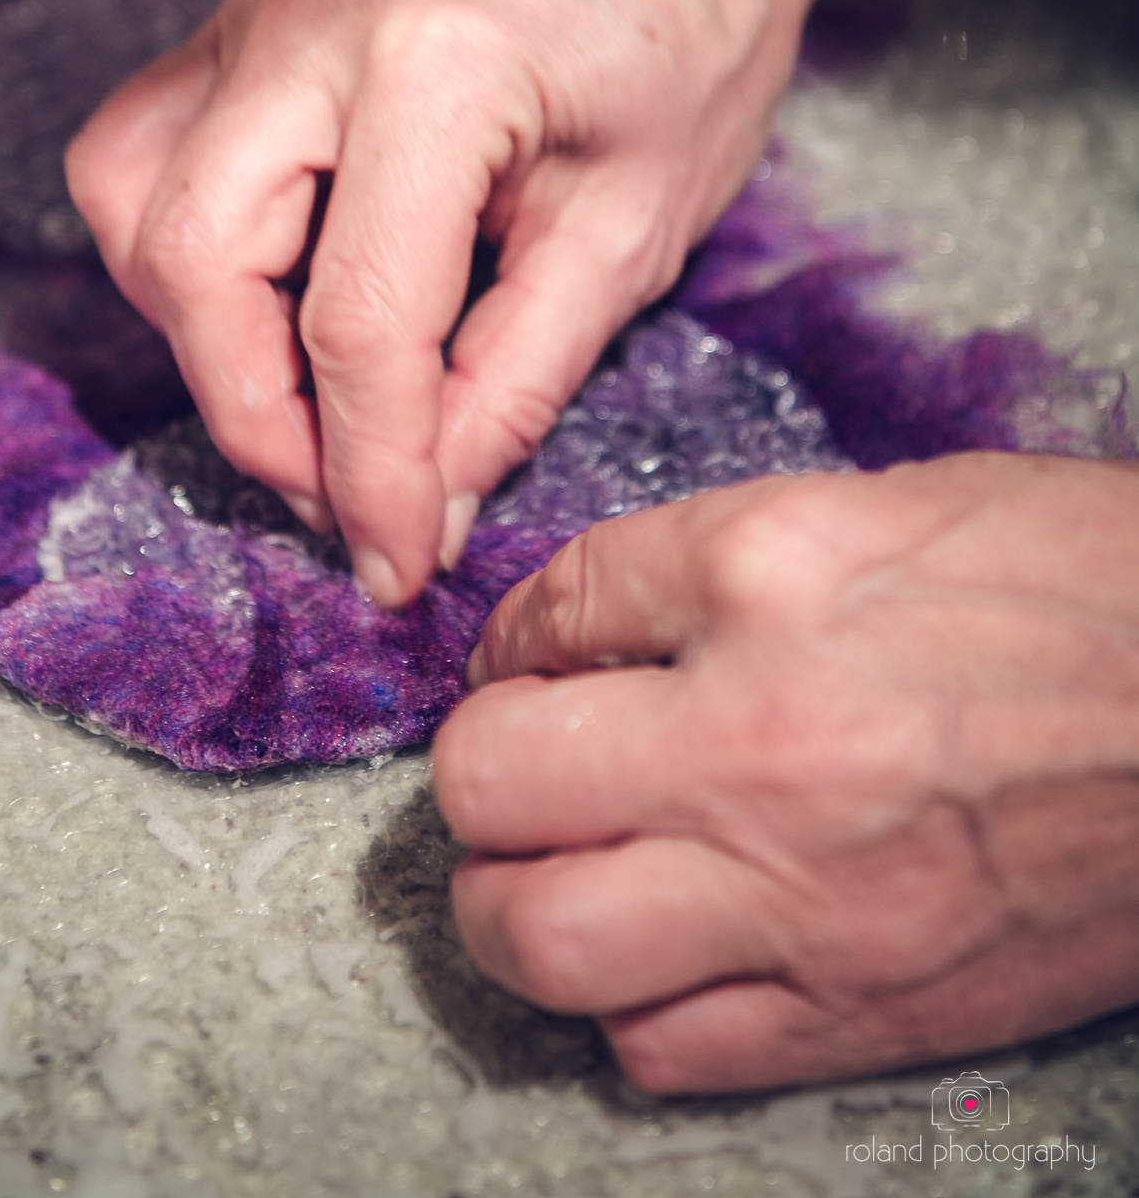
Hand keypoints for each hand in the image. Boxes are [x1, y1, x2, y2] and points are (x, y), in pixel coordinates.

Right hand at [65, 0, 807, 604]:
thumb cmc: (683, 52)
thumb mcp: (632, 237)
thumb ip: (513, 383)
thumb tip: (413, 510)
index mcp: (436, 64)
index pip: (358, 317)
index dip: (369, 470)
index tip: (396, 567)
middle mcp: (310, 22)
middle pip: (196, 259)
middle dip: (256, 413)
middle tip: (345, 496)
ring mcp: (258, 10)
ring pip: (135, 203)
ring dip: (204, 332)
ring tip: (314, 401)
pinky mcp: (240, 24)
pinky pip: (146, 156)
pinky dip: (190, 258)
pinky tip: (283, 305)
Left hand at [433, 452, 1138, 1090]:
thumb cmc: (1086, 589)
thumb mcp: (886, 507)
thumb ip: (716, 564)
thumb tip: (591, 626)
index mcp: (767, 574)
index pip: (548, 606)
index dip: (513, 637)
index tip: (527, 660)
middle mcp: (757, 736)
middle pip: (489, 778)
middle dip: (478, 770)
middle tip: (514, 764)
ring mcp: (802, 891)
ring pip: (539, 939)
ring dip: (510, 904)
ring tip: (544, 871)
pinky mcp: (857, 1011)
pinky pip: (659, 1049)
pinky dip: (626, 1005)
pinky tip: (658, 954)